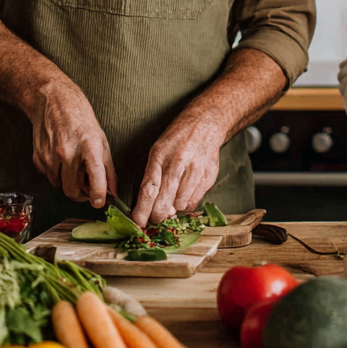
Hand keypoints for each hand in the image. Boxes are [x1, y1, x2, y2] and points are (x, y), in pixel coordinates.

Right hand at [27, 79, 115, 207]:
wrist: (53, 101)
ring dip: (68, 185)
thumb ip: (108, 168)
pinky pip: (49, 177)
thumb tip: (113, 191)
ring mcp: (51, 156)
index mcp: (89, 147)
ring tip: (74, 170)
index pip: (95, 179)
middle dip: (81, 196)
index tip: (99, 203)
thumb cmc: (80, 118)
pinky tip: (61, 160)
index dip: (98, 196)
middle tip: (87, 192)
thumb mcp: (101, 140)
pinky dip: (57, 175)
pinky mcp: (38, 157)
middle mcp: (68, 153)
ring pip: (60, 186)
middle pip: (73, 190)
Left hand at [132, 111, 224, 227]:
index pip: (148, 190)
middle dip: (157, 216)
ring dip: (174, 209)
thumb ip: (153, 176)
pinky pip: (194, 201)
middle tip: (154, 218)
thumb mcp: (158, 151)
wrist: (206, 123)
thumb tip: (152, 206)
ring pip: (180, 205)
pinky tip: (184, 194)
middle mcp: (178, 163)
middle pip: (164, 202)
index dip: (142, 211)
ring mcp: (196, 170)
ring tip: (172, 200)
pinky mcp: (209, 176)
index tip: (137, 223)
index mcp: (160, 156)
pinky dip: (187, 204)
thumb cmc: (177, 138)